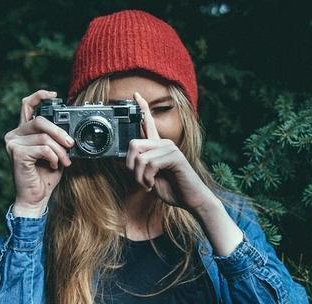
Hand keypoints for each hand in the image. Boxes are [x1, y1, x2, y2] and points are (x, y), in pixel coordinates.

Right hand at [3, 89, 73, 214]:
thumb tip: (69, 131)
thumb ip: (56, 139)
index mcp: (23, 131)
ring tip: (64, 161)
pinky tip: (53, 165)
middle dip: (60, 133)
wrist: (36, 198)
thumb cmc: (45, 176)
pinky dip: (53, 157)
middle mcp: (14, 135)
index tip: (54, 95)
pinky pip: (43, 148)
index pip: (27, 105)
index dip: (40, 96)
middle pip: (40, 121)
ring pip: (44, 137)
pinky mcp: (16, 153)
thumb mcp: (55, 153)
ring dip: (59, 150)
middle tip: (71, 145)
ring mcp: (13, 143)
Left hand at [126, 91, 218, 215]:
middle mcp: (164, 143)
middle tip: (140, 181)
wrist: (192, 200)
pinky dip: (147, 178)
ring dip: (139, 177)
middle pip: (133, 144)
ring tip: (149, 185)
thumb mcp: (148, 179)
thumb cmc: (173, 189)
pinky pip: (150, 164)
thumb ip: (137, 168)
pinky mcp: (174, 156)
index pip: (148, 123)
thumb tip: (119, 161)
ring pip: (140, 157)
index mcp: (158, 147)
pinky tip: (153, 184)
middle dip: (130, 167)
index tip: (136, 95)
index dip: (142, 108)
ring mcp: (170, 148)